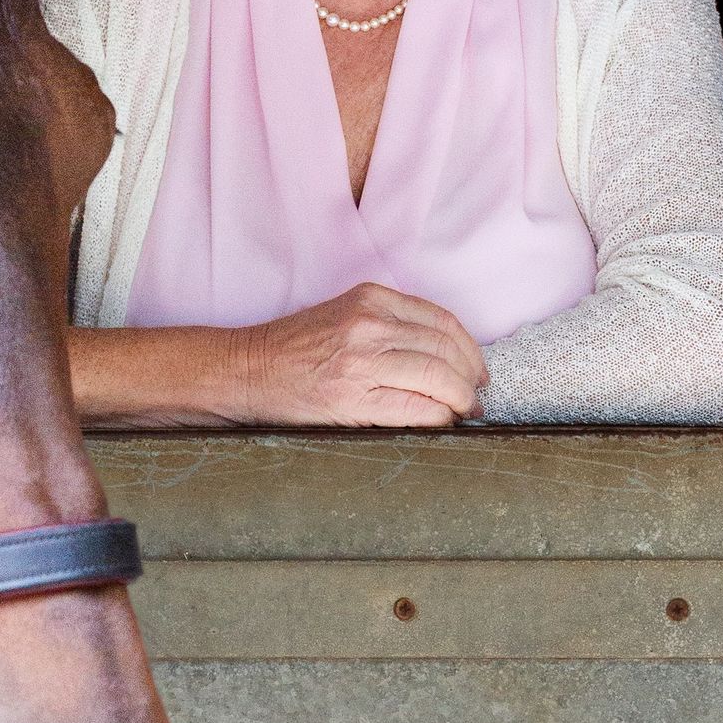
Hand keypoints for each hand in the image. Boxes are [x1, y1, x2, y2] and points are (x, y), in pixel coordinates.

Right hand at [235, 283, 486, 427]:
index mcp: (371, 299)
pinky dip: (438, 418)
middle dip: (470, 378)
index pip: (443, 322)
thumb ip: (389, 324)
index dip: (469, 350)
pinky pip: (417, 408)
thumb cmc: (294, 349)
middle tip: (474, 397)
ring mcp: (362, 360)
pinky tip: (439, 422)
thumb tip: (445, 356)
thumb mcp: (344, 315)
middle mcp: (370, 324)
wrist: (247, 371)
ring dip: (460, 400)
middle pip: (447, 350)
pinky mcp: (353, 397)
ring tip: (462, 412)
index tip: (476, 370)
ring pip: (439, 378)